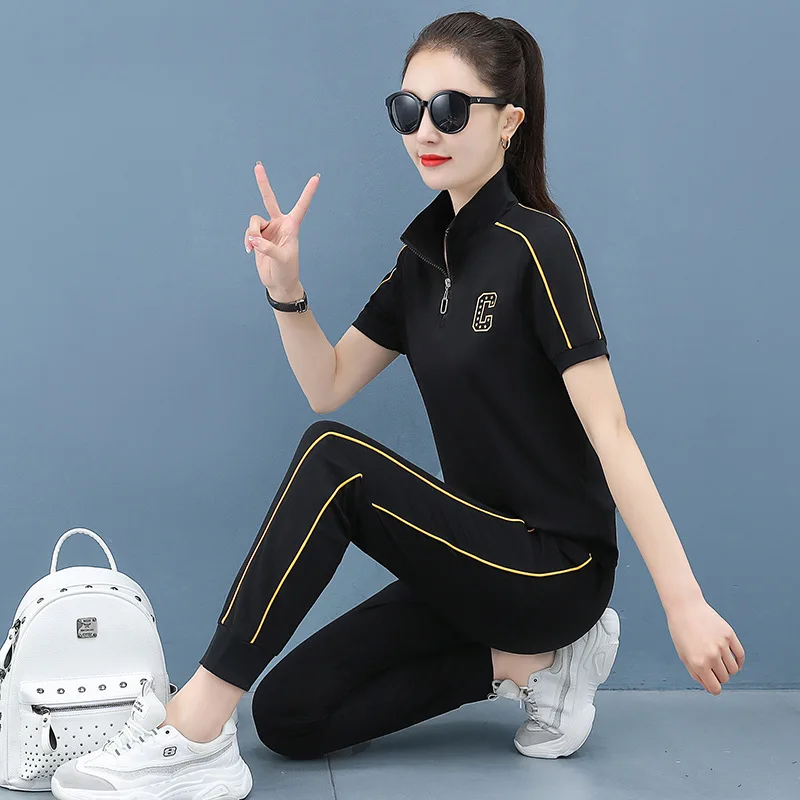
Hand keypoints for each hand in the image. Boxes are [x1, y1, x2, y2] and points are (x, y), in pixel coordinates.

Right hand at [244, 163, 319, 292]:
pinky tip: (250, 251)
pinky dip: (247, 241)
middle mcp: (280, 224)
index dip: (308, 192)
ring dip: (251, 233)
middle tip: (258, 165)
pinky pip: (249, 232)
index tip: (316, 177)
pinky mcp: (258, 237)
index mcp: (292, 226)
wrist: (278, 283)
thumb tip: (253, 239)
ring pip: (254, 221)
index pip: (301, 206)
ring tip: (253, 247)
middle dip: (263, 183)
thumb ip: (268, 248)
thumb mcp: (281, 260)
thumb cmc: (286, 271)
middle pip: (269, 200)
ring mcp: (268, 230)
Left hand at [666, 598, 744, 694]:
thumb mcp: (683, 655)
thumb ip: (696, 674)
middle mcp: (711, 656)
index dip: (714, 688)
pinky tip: (732, 658)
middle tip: (711, 665)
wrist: (685, 608)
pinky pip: (740, 655)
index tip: (712, 683)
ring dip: (728, 668)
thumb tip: (711, 687)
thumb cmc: (681, 633)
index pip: (714, 688)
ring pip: (734, 669)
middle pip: (725, 678)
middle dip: (719, 675)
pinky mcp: (729, 635)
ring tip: (719, 659)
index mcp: (698, 663)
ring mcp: (722, 645)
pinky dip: (738, 660)